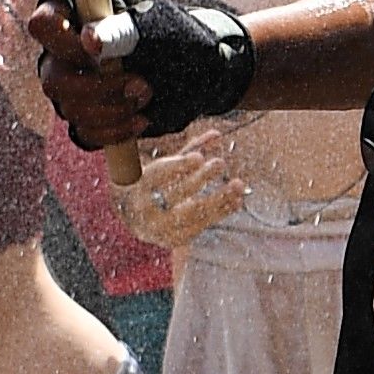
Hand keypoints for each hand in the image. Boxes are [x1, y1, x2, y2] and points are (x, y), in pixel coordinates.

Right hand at [20, 0, 160, 150]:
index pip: (43, 25)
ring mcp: (75, 87)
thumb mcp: (153, 27)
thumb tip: (89, 40)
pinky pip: (84, 134)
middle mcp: (66, 53)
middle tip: (140, 84)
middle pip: (53, 80)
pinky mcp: (89, 117)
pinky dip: (113, 132)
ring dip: (112, 111)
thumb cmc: (175, 36)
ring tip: (147, 98)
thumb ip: (121, 30)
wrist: (199, 71)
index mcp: (76, 15)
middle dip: (97, 89)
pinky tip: (140, 120)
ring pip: (69, 110)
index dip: (62, 43)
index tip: (94, 51)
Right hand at [132, 119, 253, 245]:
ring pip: (192, 213)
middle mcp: (145, 209)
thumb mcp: (164, 168)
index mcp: (137, 185)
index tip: (199, 158)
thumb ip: (188, 152)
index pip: (158, 176)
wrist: (135, 222)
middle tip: (219, 163)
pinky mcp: (176, 239)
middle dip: (199, 179)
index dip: (179, 167)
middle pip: (175, 195)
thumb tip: (216, 134)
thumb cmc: (152, 187)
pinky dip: (222, 211)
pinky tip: (237, 200)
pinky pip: (202, 225)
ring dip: (219, 198)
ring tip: (238, 184)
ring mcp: (160, 228)